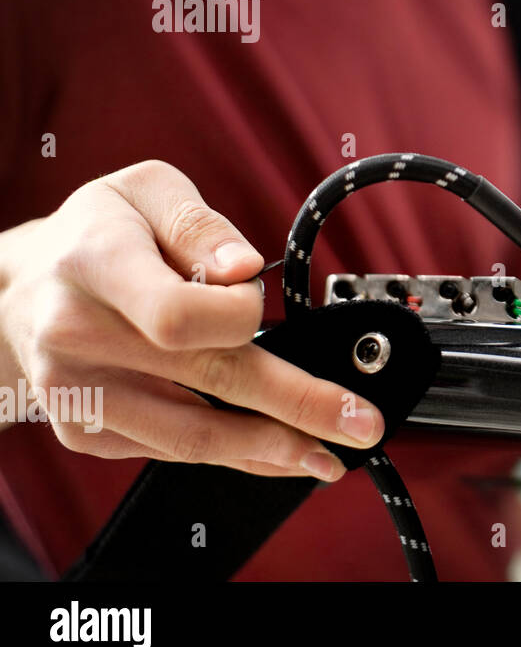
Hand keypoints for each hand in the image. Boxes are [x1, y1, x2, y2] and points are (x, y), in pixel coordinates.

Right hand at [0, 159, 383, 479]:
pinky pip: (172, 451)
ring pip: (191, 436)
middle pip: (206, 381)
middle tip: (359, 423)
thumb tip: (243, 269)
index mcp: (96, 266)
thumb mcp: (146, 191)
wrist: (16, 292)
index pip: (179, 315)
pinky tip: (274, 452)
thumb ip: (200, 224)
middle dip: (297, 405)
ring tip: (328, 454)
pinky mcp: (86, 431)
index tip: (262, 303)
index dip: (238, 316)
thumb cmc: (96, 234)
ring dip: (270, 450)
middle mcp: (78, 335)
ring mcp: (78, 392)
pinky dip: (231, 455)